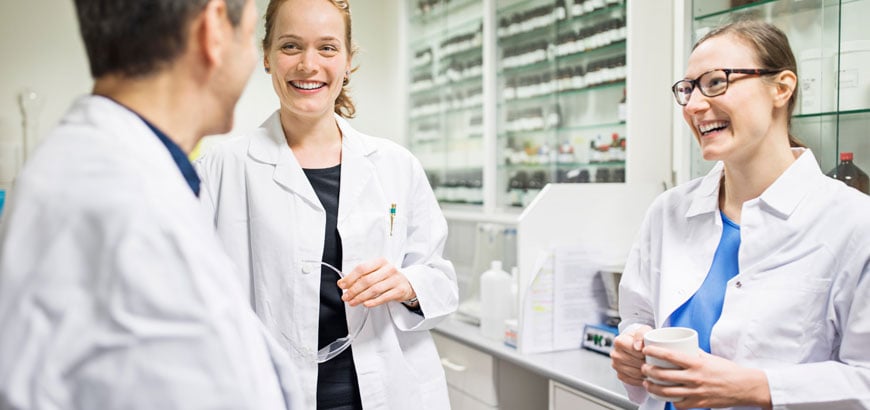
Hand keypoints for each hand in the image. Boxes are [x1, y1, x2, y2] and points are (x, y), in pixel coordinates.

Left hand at [337, 257, 415, 307]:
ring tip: (352, 302)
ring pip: (374, 289)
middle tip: (346, 296)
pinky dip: (373, 302)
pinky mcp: (399, 290)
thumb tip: (344, 283)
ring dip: (360, 297)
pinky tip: (365, 304)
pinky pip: (384, 297)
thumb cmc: (389, 277)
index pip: (362, 268)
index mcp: (380, 262)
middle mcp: (388, 269)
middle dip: (353, 290)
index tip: (342, 285)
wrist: (408, 283)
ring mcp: (395, 279)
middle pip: (367, 280)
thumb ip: (362, 276)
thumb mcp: (377, 272)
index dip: (350, 278)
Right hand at [611, 324, 651, 385]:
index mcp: (619, 341)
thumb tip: (637, 347)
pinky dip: (640, 379)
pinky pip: (632, 381)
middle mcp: (615, 354)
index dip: (646, 353)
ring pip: (635, 373)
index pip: (635, 351)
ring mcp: (616, 365)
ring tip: (651, 367)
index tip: (650, 352)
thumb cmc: (641, 338)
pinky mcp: (619, 375)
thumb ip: (641, 334)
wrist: (637, 346)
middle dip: (647, 362)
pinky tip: (645, 374)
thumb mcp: (644, 330)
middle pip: (636, 363)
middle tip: (653, 360)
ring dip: (645, 372)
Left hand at [641, 345, 771, 408]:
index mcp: (696, 363)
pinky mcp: (698, 403)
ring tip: (647, 383)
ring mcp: (696, 392)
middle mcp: (694, 378)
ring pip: (666, 391)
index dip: (654, 352)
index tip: (645, 350)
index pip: (669, 356)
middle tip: (644, 368)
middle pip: (663, 375)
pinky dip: (670, 400)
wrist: (744, 387)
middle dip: (648, 371)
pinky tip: (666, 395)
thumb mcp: (709, 357)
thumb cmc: (728, 371)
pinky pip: (678, 404)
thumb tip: (678, 346)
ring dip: (653, 387)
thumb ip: (692, 353)